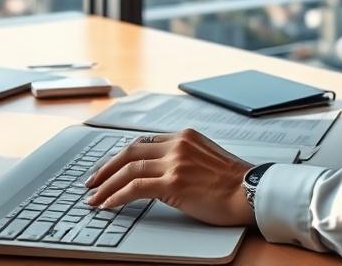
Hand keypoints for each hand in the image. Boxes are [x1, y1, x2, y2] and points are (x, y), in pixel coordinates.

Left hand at [83, 129, 254, 226]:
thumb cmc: (234, 181)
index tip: (109, 168)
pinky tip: (108, 205)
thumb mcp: (206, 157)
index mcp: (184, 136)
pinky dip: (117, 197)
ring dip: (106, 185)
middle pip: (129, 151)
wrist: (250, 191)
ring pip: (128, 169)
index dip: (121, 156)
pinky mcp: (173, 182)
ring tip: (94, 197)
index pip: (143, 142)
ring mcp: (174, 162)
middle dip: (106, 168)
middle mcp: (177, 144)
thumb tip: (162, 171)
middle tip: (91, 181)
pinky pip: (135, 187)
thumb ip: (183, 157)